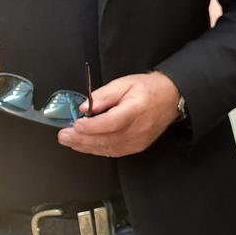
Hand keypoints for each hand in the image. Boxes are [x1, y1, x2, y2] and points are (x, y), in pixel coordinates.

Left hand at [57, 71, 180, 156]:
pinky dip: (97, 149)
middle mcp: (139, 128)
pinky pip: (113, 151)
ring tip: (70, 140)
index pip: (111, 122)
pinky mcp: (137, 147)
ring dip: (86, 146)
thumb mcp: (125, 83)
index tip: (76, 124)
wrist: (171, 98)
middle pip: (106, 139)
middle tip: (64, 135)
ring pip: (108, 148)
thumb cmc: (148, 89)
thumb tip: (85, 107)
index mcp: (137, 109)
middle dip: (81, 139)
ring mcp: (139, 140)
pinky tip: (85, 145)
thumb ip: (104, 95)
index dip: (91, 126)